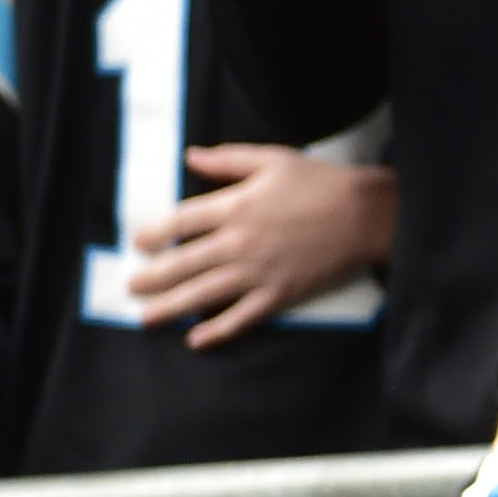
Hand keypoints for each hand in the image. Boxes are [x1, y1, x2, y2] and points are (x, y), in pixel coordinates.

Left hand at [123, 143, 392, 345]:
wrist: (365, 215)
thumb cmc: (320, 183)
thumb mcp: (272, 159)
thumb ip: (226, 160)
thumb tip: (189, 157)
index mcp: (235, 206)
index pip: (181, 221)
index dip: (155, 233)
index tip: (139, 242)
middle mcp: (239, 242)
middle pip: (183, 263)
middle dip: (153, 277)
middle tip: (132, 285)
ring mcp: (258, 272)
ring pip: (204, 294)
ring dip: (171, 307)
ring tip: (145, 317)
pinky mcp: (279, 294)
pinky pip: (241, 317)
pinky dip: (218, 331)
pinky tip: (196, 339)